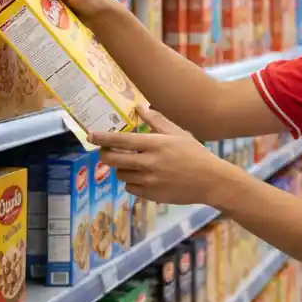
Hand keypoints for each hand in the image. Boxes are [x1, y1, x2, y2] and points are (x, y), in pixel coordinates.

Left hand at [90, 106, 235, 206]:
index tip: (90, 135)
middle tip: (107, 151)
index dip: (102, 138)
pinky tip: (143, 177)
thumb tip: (140, 106)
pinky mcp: (150, 195)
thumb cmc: (195, 154)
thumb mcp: (178, 133)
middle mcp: (148, 163)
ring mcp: (148, 181)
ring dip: (121, 168)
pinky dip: (132, 182)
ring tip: (132, 163)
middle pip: (112, 159)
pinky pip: (130, 188)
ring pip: (121, 174)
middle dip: (105, 154)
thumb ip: (157, 120)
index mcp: (155, 144)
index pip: (120, 140)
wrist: (211, 181)